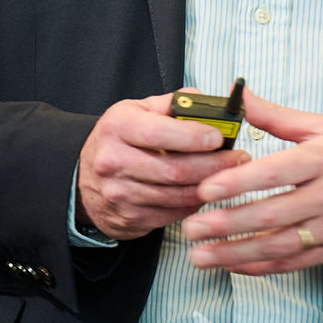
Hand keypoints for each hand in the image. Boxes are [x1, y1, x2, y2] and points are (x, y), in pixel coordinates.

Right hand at [78, 90, 247, 239]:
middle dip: (214, 165)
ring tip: (232, 175)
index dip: (193, 136)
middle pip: (174, 170)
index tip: (220, 136)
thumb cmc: (120, 138)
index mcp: (118, 127)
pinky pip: (172, 213)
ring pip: (176, 195)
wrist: (83, 176)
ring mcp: (120, 194)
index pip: (159, 133)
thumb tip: (210, 103)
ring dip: (210, 187)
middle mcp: (114, 162)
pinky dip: (195, 203)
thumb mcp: (138, 110)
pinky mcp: (128, 218)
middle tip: (239, 158)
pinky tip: (208, 191)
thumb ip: (174, 104)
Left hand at [180, 87, 322, 273]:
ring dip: (235, 253)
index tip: (206, 191)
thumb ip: (279, 117)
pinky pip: (295, 262)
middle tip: (191, 228)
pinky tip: (235, 265)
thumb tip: (240, 97)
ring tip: (201, 255)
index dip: (237, 183)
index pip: (274, 172)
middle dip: (226, 224)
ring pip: (278, 244)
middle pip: (271, 213)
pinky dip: (262, 266)